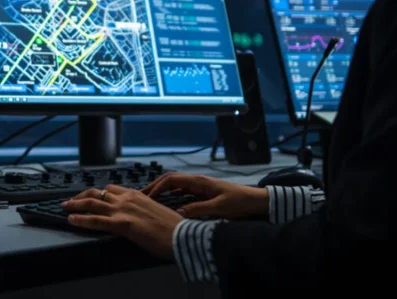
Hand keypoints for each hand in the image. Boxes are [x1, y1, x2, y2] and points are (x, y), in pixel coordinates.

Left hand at [61, 184, 183, 259]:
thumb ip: (141, 209)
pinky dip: (81, 219)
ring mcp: (123, 210)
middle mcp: (127, 198)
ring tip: (64, 207)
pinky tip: (71, 219)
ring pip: (93, 203)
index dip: (97, 193)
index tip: (88, 196)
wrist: (182, 235)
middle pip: (98, 192)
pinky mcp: (122, 224)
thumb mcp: (154, 211)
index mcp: (136, 194)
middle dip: (81, 195)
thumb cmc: (172, 227)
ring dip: (75, 204)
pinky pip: (96, 220)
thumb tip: (135, 215)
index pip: (110, 189)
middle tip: (70, 200)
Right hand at [142, 172, 268, 219]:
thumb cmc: (238, 203)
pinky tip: (167, 203)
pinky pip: (183, 192)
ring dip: (163, 190)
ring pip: (176, 185)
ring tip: (150, 200)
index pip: (172, 180)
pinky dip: (172, 195)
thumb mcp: (218, 208)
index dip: (157, 187)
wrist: (254, 200)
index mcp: (199, 181)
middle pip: (171, 180)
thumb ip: (198, 210)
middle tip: (142, 196)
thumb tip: (177, 215)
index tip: (146, 196)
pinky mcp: (203, 193)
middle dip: (155, 186)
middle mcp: (197, 181)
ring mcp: (200, 186)